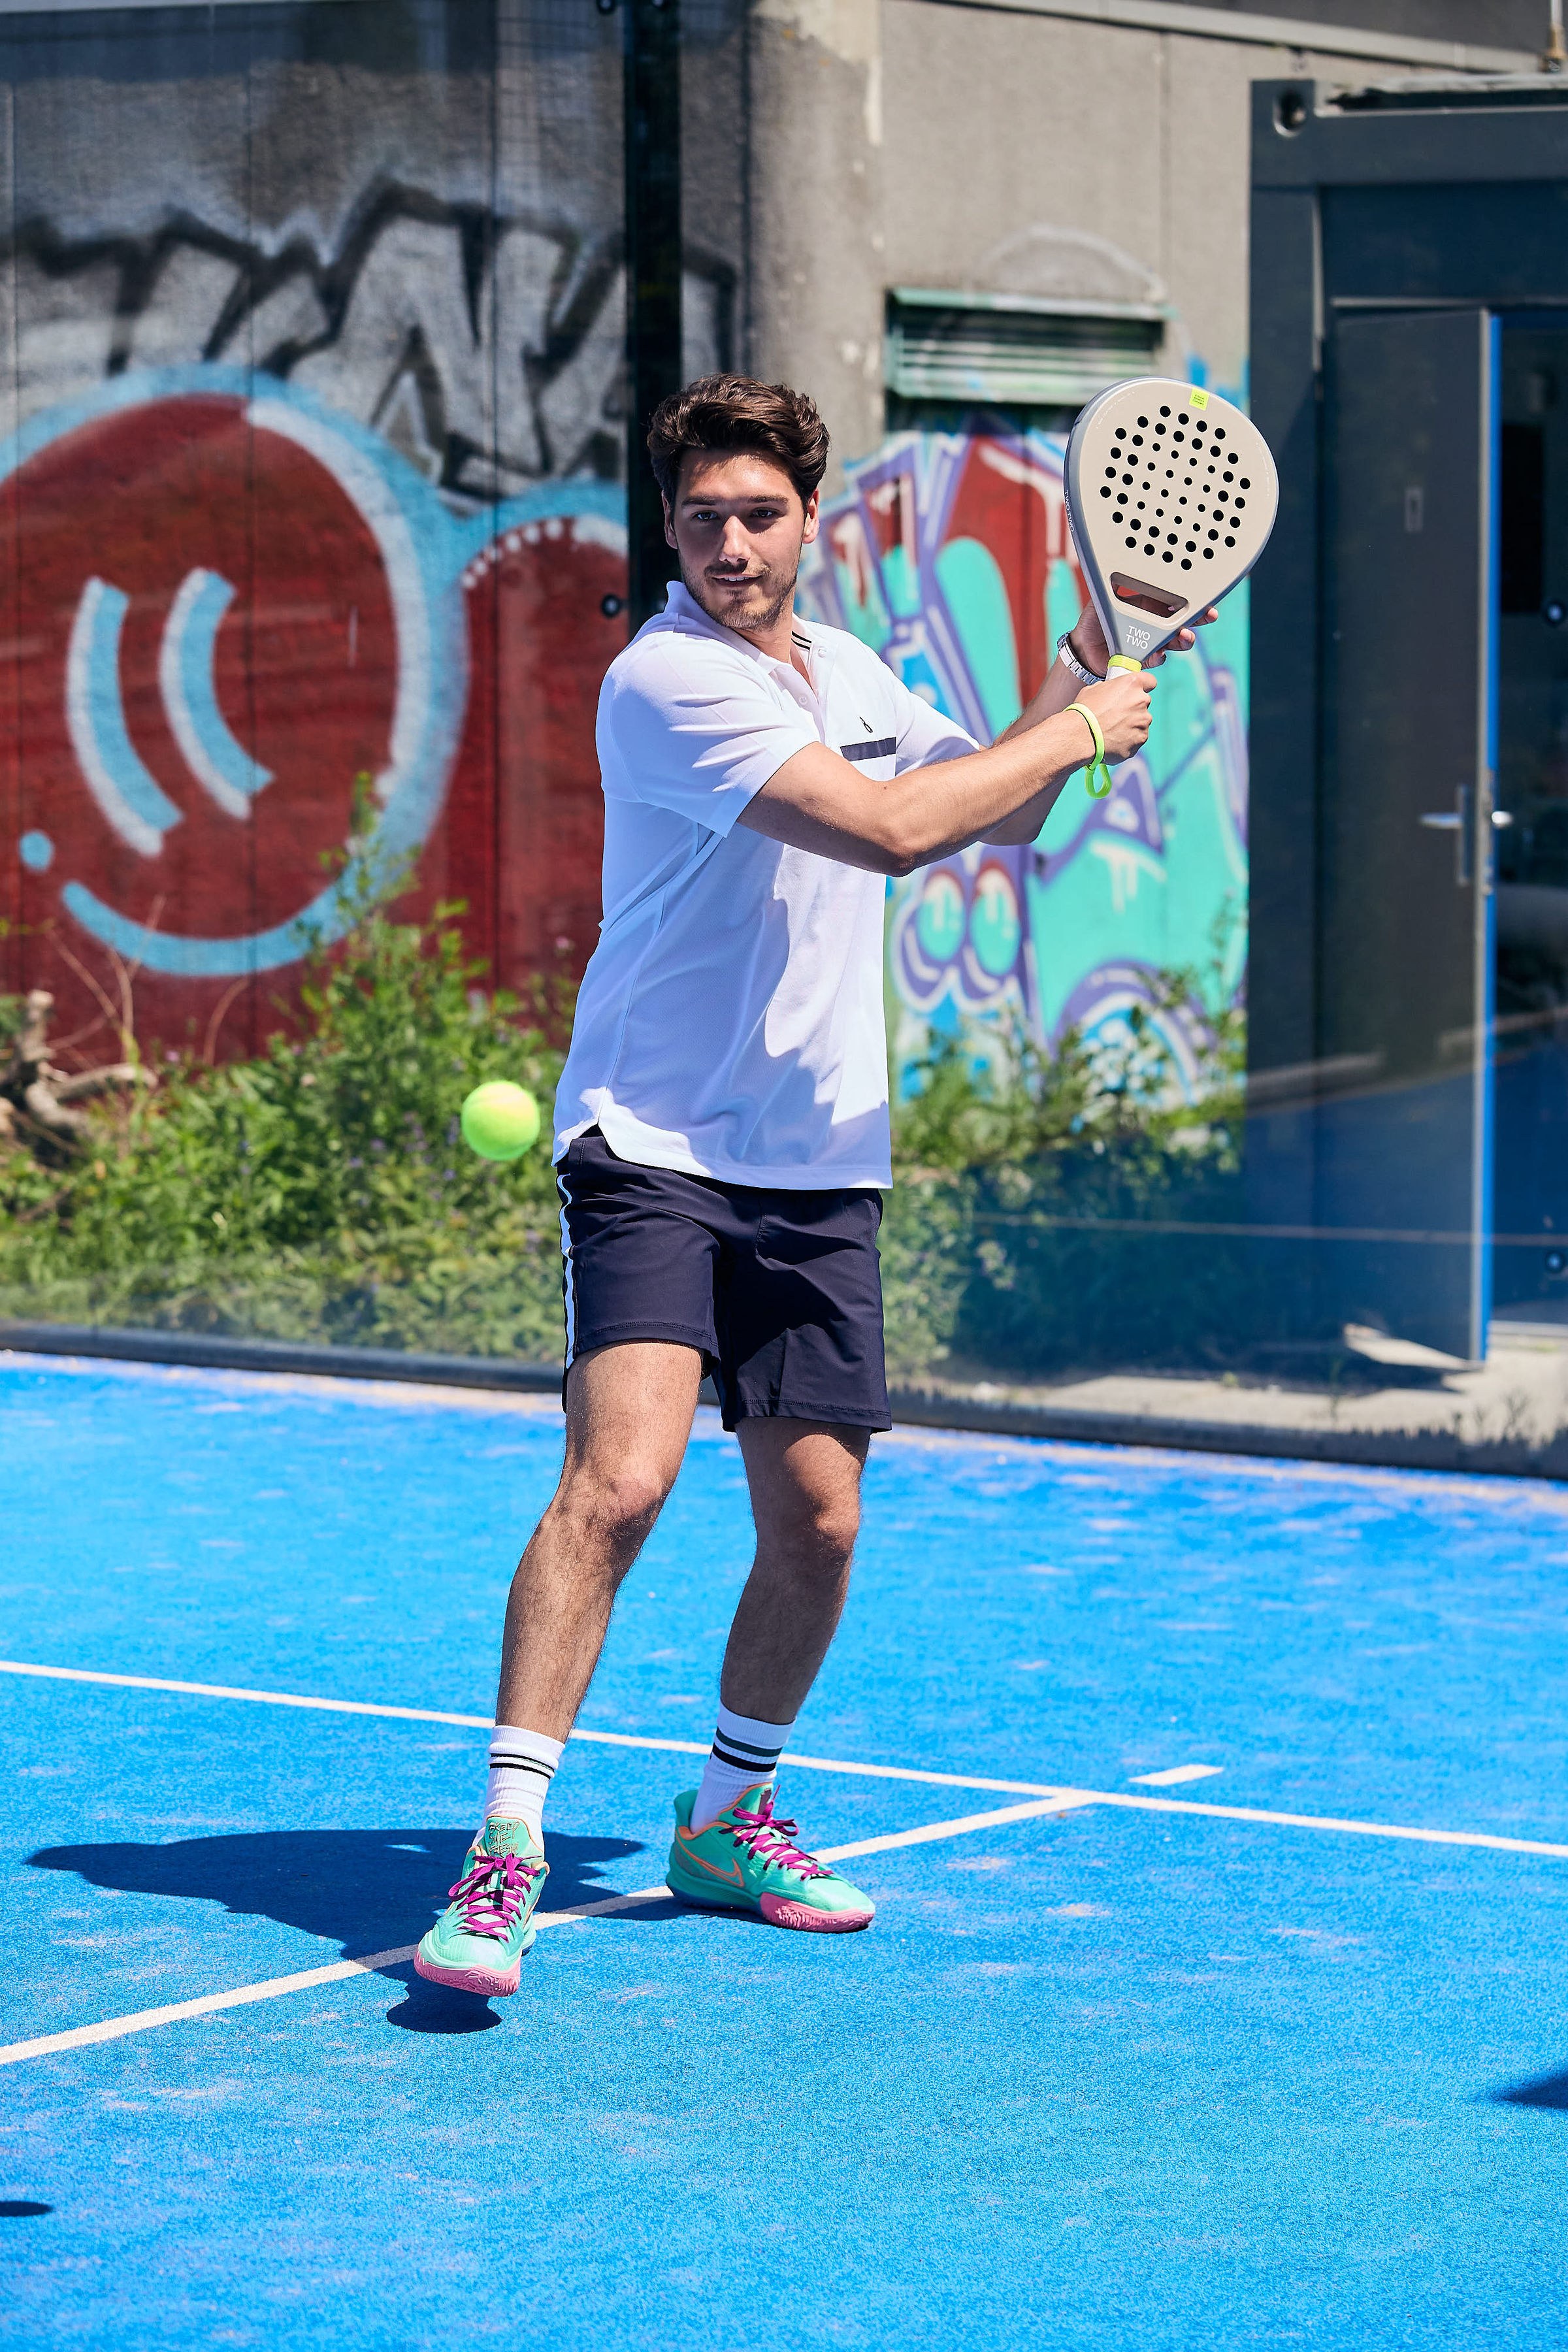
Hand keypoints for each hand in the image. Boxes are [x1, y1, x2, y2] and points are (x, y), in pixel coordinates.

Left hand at [1067, 600, 1219, 673]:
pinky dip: (1160, 657)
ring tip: (1184, 637)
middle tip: (1208, 616)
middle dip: (1198, 619)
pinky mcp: (1144, 658)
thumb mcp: (1103, 598)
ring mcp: (1150, 642)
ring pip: (1176, 641)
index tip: (1204, 598)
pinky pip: (1158, 658)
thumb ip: (1113, 585)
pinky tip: (1159, 653)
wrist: (1083, 649)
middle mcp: (1154, 624)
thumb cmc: (1094, 622)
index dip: (1192, 600)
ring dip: (1184, 639)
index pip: (1175, 601)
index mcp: (1149, 605)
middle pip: (1183, 621)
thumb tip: (1116, 563)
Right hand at [1074, 663, 1153, 763]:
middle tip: (1116, 715)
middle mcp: (1142, 701)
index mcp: (1132, 684)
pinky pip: (1138, 738)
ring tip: (1113, 730)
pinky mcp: (1141, 739)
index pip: (1150, 681)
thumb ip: (1110, 689)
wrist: (1080, 735)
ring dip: (1131, 725)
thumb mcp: (1094, 690)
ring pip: (1142, 722)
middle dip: (1133, 708)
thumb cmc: (1084, 711)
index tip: (1136, 692)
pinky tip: (1114, 740)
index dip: (1144, 686)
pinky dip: (1129, 740)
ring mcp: (1143, 721)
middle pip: (1144, 703)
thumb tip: (1110, 692)